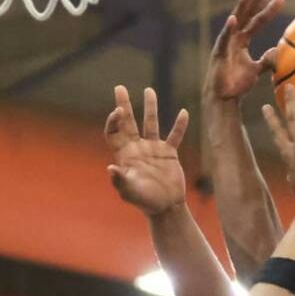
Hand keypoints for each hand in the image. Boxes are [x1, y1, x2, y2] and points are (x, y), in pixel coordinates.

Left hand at [104, 85, 188, 215]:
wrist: (166, 208)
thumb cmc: (145, 202)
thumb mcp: (130, 192)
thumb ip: (120, 180)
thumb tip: (111, 167)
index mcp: (125, 155)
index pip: (115, 131)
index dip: (114, 120)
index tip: (119, 111)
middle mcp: (138, 148)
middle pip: (129, 122)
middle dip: (124, 105)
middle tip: (119, 87)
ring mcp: (154, 149)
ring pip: (151, 123)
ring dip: (151, 107)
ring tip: (149, 90)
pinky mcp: (169, 153)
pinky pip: (175, 136)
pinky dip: (179, 125)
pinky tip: (184, 112)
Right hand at [205, 0, 283, 101]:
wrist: (224, 98)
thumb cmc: (237, 84)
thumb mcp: (256, 71)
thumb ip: (267, 60)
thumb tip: (279, 52)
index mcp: (242, 40)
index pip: (257, 21)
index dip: (268, 10)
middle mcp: (234, 38)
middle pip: (246, 15)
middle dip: (256, 1)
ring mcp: (226, 43)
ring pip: (235, 21)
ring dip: (241, 8)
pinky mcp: (219, 53)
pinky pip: (224, 39)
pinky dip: (228, 29)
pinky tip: (233, 19)